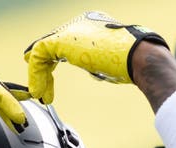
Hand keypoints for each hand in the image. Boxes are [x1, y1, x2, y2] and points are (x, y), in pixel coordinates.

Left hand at [24, 11, 167, 103]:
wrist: (139, 57)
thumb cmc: (132, 63)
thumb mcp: (111, 62)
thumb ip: (99, 63)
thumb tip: (96, 72)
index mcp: (91, 26)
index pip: (65, 44)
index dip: (54, 63)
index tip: (49, 82)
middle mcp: (79, 23)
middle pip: (52, 45)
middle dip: (44, 69)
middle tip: (41, 89)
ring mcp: (71, 29)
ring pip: (43, 50)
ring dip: (39, 75)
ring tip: (40, 94)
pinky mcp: (62, 38)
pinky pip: (39, 54)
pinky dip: (36, 74)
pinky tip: (38, 90)